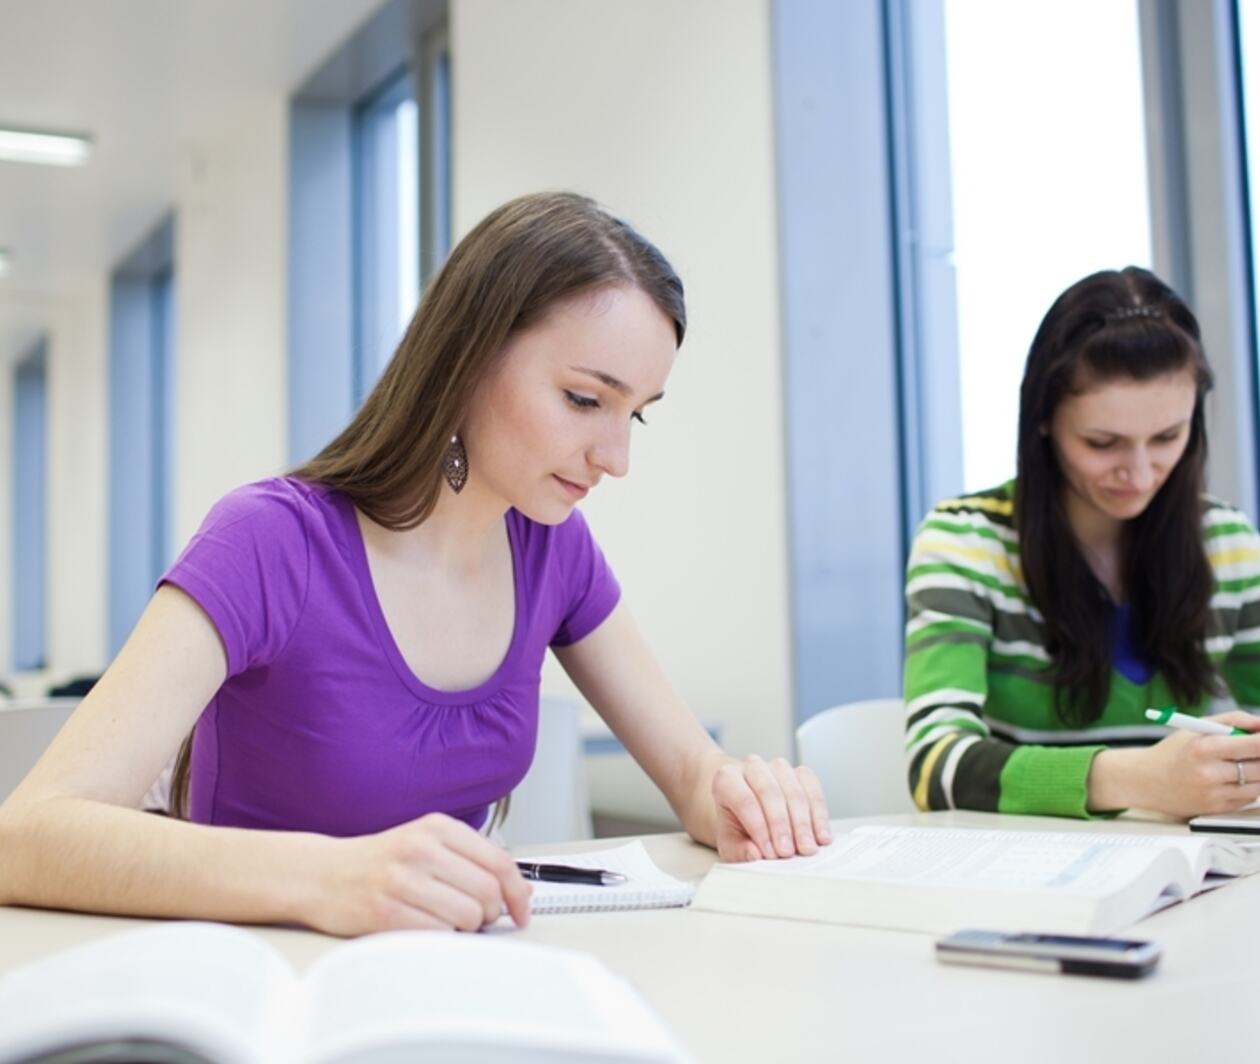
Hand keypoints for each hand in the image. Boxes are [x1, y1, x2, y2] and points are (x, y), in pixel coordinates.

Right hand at [310, 813, 531, 934]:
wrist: (322, 874)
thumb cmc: (381, 862)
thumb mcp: (427, 843)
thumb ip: (472, 859)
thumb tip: (520, 889)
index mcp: (438, 827)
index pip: (499, 862)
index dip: (518, 892)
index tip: (522, 911)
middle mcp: (421, 848)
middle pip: (488, 893)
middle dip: (490, 914)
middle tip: (476, 918)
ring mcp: (402, 880)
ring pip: (468, 917)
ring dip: (465, 929)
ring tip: (445, 921)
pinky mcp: (385, 912)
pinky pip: (438, 936)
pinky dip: (440, 939)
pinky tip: (425, 927)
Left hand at [711, 755, 832, 861]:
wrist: (748, 813)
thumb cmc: (738, 827)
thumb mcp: (731, 844)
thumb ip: (740, 850)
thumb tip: (755, 854)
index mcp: (726, 779)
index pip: (744, 801)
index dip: (759, 828)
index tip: (770, 852)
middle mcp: (752, 767)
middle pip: (770, 793)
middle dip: (782, 825)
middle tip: (789, 852)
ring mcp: (778, 767)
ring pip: (793, 790)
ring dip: (803, 823)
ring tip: (806, 848)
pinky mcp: (800, 773)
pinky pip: (813, 788)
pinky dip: (819, 814)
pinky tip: (821, 835)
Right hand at [1090, 711, 1259, 817]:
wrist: (1144, 780)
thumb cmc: (1171, 752)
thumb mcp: (1196, 728)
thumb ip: (1232, 721)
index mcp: (1203, 748)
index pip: (1254, 745)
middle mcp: (1209, 773)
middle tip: (1254, 752)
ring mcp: (1213, 795)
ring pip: (1259, 786)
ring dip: (1257, 774)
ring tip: (1242, 765)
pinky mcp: (1216, 810)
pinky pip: (1247, 799)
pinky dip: (1247, 788)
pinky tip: (1231, 780)